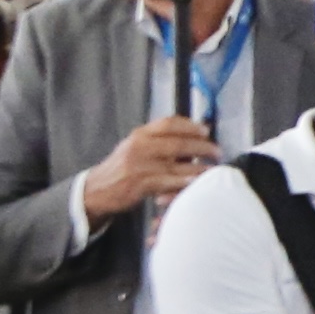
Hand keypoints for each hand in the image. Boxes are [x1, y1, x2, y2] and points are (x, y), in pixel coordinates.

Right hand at [81, 116, 218, 218]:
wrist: (97, 190)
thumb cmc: (121, 169)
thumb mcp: (134, 147)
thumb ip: (156, 141)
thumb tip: (188, 138)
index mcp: (139, 134)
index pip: (168, 123)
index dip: (190, 125)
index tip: (205, 129)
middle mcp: (140, 147)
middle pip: (177, 142)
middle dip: (201, 146)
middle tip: (216, 150)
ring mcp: (141, 166)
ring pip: (177, 164)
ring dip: (199, 167)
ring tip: (214, 168)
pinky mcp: (142, 184)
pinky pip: (169, 182)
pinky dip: (185, 182)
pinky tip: (198, 183)